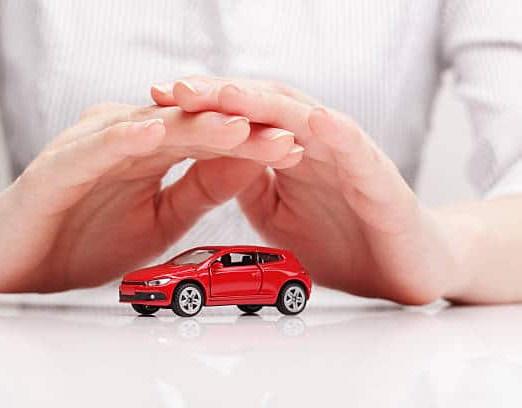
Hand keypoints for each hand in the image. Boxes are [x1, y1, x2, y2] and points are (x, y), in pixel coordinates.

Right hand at [0, 103, 302, 292]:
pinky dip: (122, 140)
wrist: (15, 261)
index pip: (209, 139)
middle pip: (187, 126)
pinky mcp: (55, 168)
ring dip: (193, 126)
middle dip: (237, 128)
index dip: (252, 142)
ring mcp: (88, 148)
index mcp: (149, 149)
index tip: (295, 149)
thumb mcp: (162, 219)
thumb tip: (250, 161)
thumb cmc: (84, 238)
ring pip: (147, 130)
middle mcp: (121, 138)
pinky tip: (152, 135)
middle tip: (285, 131)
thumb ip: (201, 188)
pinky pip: (93, 150)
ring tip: (237, 125)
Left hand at [151, 77, 462, 303]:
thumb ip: (246, 183)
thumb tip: (209, 158)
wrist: (406, 270)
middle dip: (220, 95)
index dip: (201, 108)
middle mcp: (317, 144)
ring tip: (227, 93)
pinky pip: (356, 152)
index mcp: (290, 151)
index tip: (156, 99)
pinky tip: (313, 121)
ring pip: (305, 119)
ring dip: (266, 105)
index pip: (242, 117)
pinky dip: (336, 134)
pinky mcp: (380, 180)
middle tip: (176, 87)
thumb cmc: (343, 239)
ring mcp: (348, 158)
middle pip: (265, 107)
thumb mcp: (275, 214)